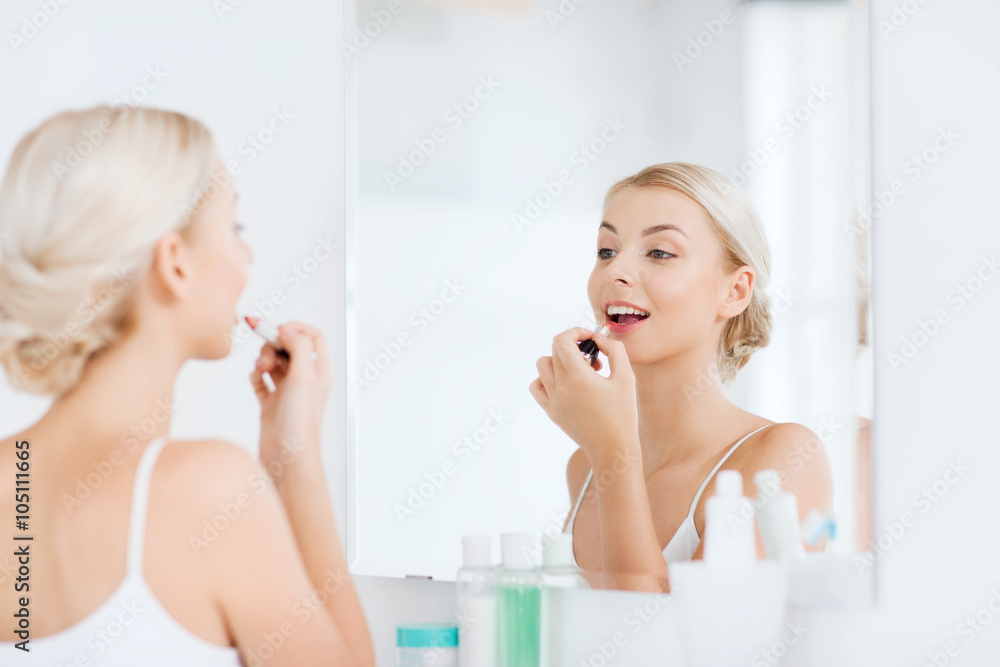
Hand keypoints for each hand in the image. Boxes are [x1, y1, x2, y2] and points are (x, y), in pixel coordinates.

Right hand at [249, 321, 330, 478]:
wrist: (286, 458)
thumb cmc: (300, 423)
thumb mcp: (303, 377)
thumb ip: (297, 347)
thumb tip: (287, 329)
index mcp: (319, 372)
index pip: (312, 337)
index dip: (295, 328)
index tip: (278, 329)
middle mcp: (305, 380)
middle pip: (288, 347)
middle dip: (273, 345)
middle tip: (267, 355)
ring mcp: (287, 392)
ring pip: (273, 362)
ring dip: (263, 359)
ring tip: (260, 369)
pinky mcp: (270, 404)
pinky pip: (260, 381)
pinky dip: (255, 376)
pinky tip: (255, 379)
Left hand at [529, 326, 639, 470]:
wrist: (612, 448)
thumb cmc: (623, 414)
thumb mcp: (626, 377)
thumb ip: (614, 350)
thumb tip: (599, 338)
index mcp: (578, 378)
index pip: (562, 341)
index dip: (575, 332)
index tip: (590, 337)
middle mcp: (560, 387)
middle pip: (554, 350)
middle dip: (573, 346)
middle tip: (592, 359)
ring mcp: (552, 400)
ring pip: (543, 365)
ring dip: (559, 360)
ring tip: (580, 372)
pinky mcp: (550, 411)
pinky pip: (537, 386)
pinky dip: (547, 378)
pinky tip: (566, 384)